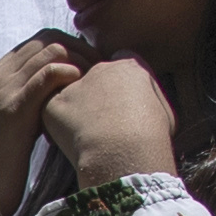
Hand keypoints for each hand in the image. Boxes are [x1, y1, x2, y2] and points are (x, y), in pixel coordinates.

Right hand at [0, 33, 86, 215]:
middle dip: (80, 49)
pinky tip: (84, 94)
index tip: (92, 67)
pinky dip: (72, 75)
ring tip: (98, 82)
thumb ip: (29, 106)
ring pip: (51, 50)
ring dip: (82, 60)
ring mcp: (3, 91)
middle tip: (102, 70)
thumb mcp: (10, 127)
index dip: (70, 48)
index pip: (38, 42)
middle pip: (47, 39)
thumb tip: (62, 99)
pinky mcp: (12, 110)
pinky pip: (48, 74)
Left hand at [40, 55, 182, 186]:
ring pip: (69, 94)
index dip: (116, 85)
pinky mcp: (54, 102)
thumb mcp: (165, 113)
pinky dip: (55, 127)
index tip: (118, 107)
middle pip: (91, 78)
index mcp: (130, 66)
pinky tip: (68, 143)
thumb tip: (144, 99)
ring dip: (73, 111)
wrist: (125, 150)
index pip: (119, 65)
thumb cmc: (152, 138)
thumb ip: (151, 99)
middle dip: (92, 98)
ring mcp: (76, 84)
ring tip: (84, 137)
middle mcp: (101, 69)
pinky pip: (50, 112)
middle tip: (98, 127)